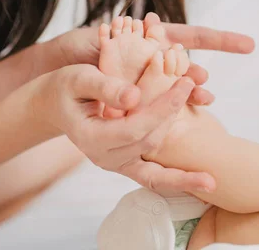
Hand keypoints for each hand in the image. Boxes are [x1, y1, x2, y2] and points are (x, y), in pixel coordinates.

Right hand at [29, 64, 216, 193]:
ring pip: (156, 159)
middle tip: (193, 84)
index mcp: (91, 138)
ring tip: (203, 116)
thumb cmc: (66, 87)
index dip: (162, 107)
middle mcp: (103, 158)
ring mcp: (115, 164)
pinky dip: (177, 179)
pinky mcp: (125, 164)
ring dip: (180, 141)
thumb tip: (134, 96)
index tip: (184, 82)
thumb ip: (104, 87)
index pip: (135, 126)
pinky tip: (203, 181)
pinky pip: (154, 177)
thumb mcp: (79, 78)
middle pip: (149, 140)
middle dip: (174, 113)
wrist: (55, 104)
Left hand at [49, 13, 254, 104]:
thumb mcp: (91, 50)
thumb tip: (133, 97)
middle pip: (187, 65)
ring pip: (176, 88)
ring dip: (187, 94)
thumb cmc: (78, 48)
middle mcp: (155, 58)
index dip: (222, 39)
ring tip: (200, 101)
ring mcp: (148, 80)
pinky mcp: (136, 101)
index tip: (249, 45)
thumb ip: (110, 62)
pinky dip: (169, 113)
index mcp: (151, 37)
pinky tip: (176, 123)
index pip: (194, 35)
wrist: (59, 69)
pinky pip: (158, 108)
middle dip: (197, 73)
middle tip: (205, 85)